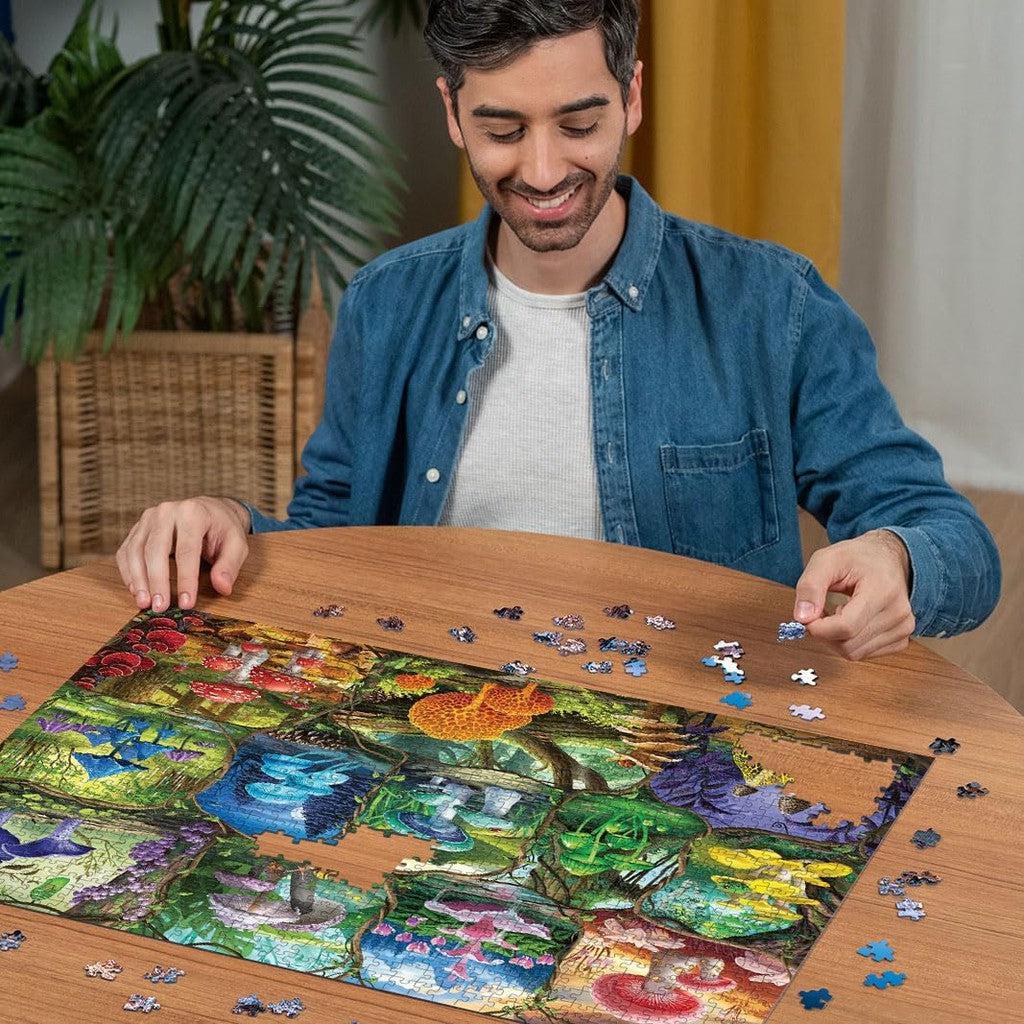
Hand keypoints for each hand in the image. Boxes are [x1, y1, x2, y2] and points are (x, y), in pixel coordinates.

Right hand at [116, 496, 250, 612]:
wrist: (210, 510)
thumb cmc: (223, 530)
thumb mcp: (237, 544)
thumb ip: (229, 565)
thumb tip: (222, 587)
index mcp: (193, 513)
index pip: (186, 550)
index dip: (185, 579)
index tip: (186, 603)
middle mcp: (167, 511)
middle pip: (156, 549)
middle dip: (157, 581)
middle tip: (160, 607)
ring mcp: (148, 518)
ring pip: (136, 550)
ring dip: (138, 579)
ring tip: (144, 603)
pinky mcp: (137, 527)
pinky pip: (126, 551)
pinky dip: (128, 572)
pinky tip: (136, 590)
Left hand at [792, 529, 914, 660]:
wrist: (887, 558)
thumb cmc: (859, 557)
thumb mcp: (826, 560)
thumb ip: (810, 586)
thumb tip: (802, 617)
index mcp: (882, 590)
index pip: (846, 627)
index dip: (819, 628)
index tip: (807, 617)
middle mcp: (898, 613)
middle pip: (848, 645)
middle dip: (825, 633)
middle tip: (821, 611)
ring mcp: (903, 629)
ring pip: (854, 653)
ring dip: (836, 638)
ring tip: (838, 612)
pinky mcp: (901, 640)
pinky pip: (864, 654)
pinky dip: (849, 642)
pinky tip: (851, 622)